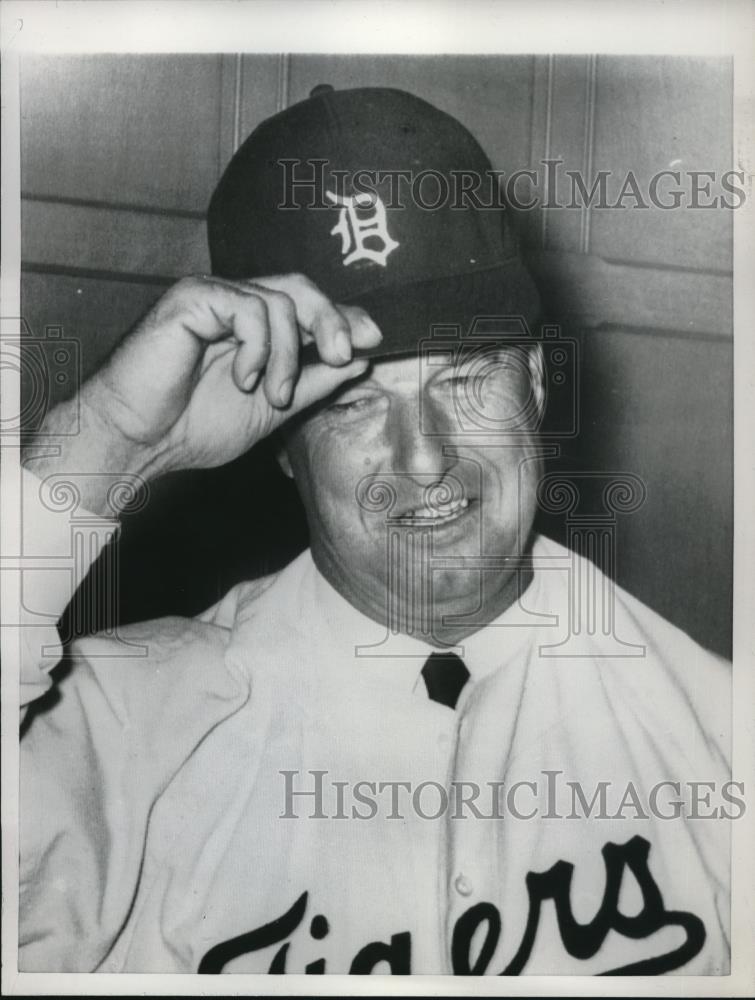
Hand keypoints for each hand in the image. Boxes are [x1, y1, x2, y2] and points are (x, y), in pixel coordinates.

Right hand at [25, 273, 380, 511]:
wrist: (140, 441)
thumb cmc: (193, 426)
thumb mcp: (273, 407)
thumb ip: (313, 380)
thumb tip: (359, 357)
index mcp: (252, 328)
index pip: (308, 307)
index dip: (344, 318)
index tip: (373, 339)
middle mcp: (234, 305)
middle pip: (301, 289)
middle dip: (332, 321)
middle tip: (342, 356)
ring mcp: (212, 298)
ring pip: (280, 301)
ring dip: (287, 355)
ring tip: (271, 394)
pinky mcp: (192, 299)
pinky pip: (248, 308)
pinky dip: (257, 348)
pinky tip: (242, 378)